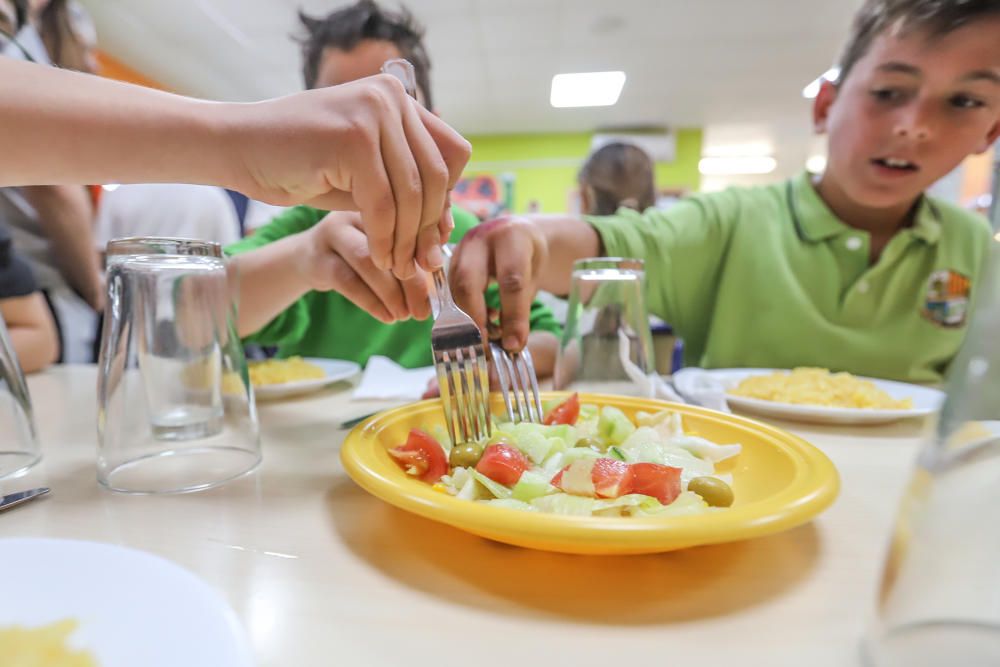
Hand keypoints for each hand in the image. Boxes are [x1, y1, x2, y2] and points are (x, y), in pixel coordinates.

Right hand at [226, 74, 468, 278]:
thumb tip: (447, 225)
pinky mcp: (352, 137)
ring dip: (406, 239)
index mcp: (397, 97)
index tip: (435, 236)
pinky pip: (383, 203)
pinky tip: (378, 259)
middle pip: (436, 175)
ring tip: (399, 267)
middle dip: (430, 226)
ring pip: (411, 193)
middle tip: (423, 263)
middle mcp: (390, 96)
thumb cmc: (297, 164)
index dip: (448, 198)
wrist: (235, 147)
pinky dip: (383, 238)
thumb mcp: (362, 172)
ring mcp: (372, 111)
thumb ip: (401, 185)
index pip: (450, 153)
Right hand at [298, 211, 432, 323]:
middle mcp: (354, 213)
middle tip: (423, 309)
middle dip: (411, 282)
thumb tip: (439, 275)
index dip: (426, 258)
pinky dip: (371, 302)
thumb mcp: (381, 246)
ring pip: (367, 262)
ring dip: (391, 294)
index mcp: (377, 205)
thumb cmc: (356, 253)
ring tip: (405, 315)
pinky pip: (348, 281)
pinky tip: (386, 316)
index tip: (439, 287)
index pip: (408, 229)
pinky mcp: (318, 259)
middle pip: (388, 245)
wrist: (306, 259)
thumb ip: (409, 252)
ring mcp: (332, 234)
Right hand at [449, 216, 547, 351]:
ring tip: (486, 339)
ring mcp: (459, 250)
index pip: (511, 280)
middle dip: (475, 319)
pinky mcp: (448, 264)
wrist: (514, 232)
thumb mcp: (535, 275)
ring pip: (454, 290)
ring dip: (466, 320)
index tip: (515, 344)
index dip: (513, 315)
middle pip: (469, 283)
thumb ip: (522, 304)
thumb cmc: (527, 256)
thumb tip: (510, 344)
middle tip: (486, 346)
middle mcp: (479, 239)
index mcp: (510, 237)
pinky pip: (449, 293)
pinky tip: (480, 322)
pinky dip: (462, 314)